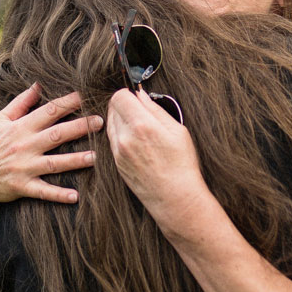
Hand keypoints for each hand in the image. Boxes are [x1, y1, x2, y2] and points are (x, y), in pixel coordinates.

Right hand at [0, 83, 101, 211]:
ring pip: (54, 163)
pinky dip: (58, 194)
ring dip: (75, 160)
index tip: (86, 95)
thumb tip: (38, 85)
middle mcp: (24, 146)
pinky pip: (42, 191)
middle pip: (56, 134)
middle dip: (80, 127)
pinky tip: (75, 197)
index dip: (67, 103)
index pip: (48, 111)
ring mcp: (24, 167)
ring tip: (95, 157)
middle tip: (101, 121)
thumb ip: (20, 103)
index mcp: (21, 128)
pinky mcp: (22, 186)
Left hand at [106, 88, 209, 223]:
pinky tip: (137, 141)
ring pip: (110, 123)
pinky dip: (120, 134)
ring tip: (140, 126)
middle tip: (140, 111)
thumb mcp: (177, 130)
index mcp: (142, 125)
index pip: (120, 96)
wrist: (175, 197)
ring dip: (121, 119)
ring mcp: (118, 152)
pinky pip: (112, 139)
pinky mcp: (116, 163)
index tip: (138, 97)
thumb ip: (156, 110)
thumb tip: (141, 96)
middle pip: (113, 108)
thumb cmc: (181, 164)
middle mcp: (125, 137)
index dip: (129, 93)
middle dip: (124, 105)